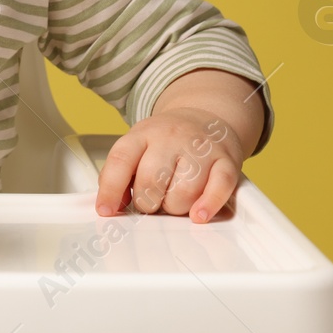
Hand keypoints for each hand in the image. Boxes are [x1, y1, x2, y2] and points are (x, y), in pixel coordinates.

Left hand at [94, 106, 245, 223]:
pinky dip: (208, 205)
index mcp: (143, 134)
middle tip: (152, 203)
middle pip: (152, 180)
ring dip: (176, 207)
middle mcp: (171, 138)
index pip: (121, 160)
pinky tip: (199, 214)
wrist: (206, 117)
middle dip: (148, 202)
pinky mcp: (227, 161)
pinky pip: (220, 187)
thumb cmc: (168, 140)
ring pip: (185, 190)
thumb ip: (120, 174)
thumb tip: (110, 205)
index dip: (110, 189)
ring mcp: (200, 148)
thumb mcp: (137, 146)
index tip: (105, 210)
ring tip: (175, 201)